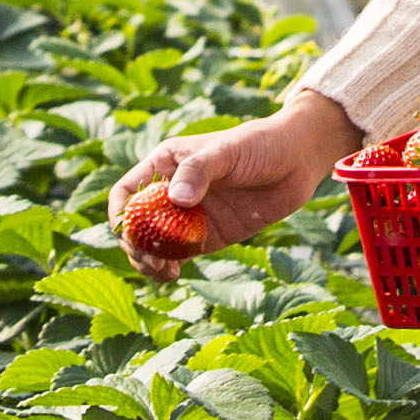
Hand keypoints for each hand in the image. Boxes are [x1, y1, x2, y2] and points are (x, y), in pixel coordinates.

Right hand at [113, 92, 366, 253]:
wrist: (297, 161)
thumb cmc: (259, 144)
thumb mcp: (227, 151)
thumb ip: (200, 171)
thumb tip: (177, 200)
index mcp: (165, 165)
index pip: (127, 192)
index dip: (121, 214)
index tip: (128, 234)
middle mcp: (171, 192)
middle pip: (136, 226)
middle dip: (136, 246)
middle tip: (151, 261)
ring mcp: (188, 217)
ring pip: (154, 246)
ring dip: (150, 262)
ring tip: (163, 272)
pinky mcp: (208, 236)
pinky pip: (179, 256)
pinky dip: (170, 268)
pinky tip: (174, 275)